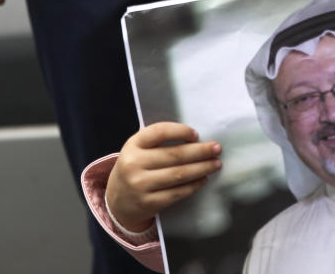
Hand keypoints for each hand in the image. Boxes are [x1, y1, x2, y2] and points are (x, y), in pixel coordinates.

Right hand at [106, 122, 222, 231]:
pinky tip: (203, 179)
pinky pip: (177, 193)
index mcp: (133, 145)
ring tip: (215, 164)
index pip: (159, 132)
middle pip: (174, 155)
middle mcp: (134, 164)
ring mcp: (140, 185)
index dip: (180, 131)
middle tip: (217, 148)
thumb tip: (195, 137)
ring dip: (202, 168)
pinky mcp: (148, 203)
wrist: (117, 199)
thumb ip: (158, 141)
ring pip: (179, 175)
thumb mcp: (138, 149)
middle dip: (200, 151)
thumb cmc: (135, 167)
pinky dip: (193, 185)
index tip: (196, 134)